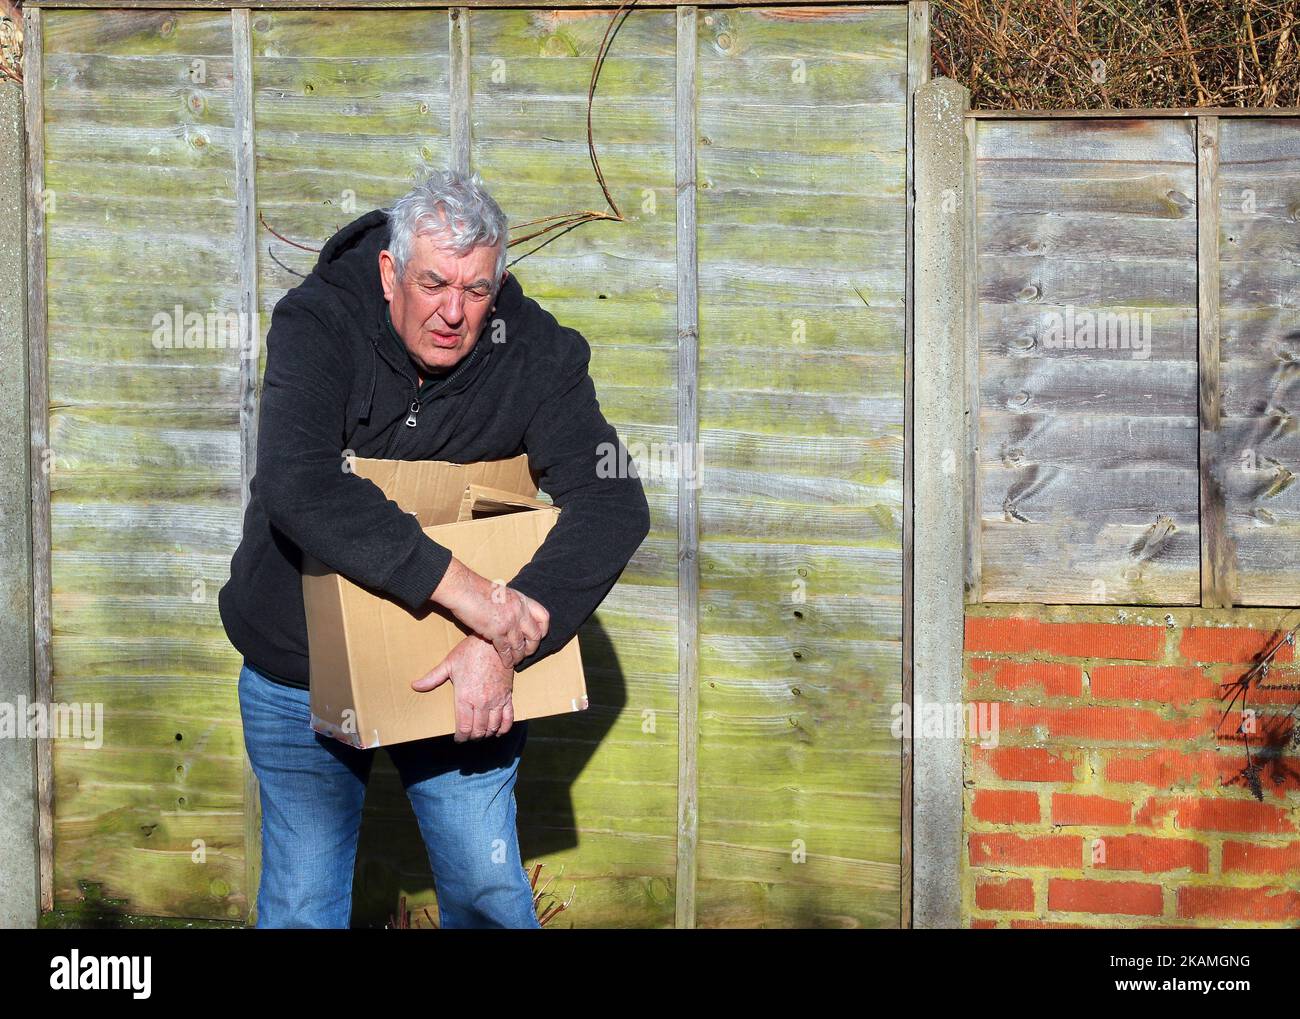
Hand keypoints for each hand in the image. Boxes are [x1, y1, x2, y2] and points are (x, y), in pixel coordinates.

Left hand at [412, 634, 514, 740]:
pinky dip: (503, 728)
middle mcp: (481, 702)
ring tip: (481, 733)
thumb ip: (432, 678)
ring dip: (486, 734)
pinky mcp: (507, 696)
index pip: (464, 727)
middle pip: (478, 730)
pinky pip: (508, 718)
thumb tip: (415, 686)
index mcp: (465, 697)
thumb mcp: (449, 664)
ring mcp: (496, 700)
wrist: (493, 642)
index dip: (461, 737)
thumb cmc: (470, 652)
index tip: (459, 738)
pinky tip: (498, 731)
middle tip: (469, 736)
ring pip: (492, 727)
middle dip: (472, 737)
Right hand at [431, 558, 549, 669]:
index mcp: (522, 600)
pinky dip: (507, 659)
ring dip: (518, 656)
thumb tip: (514, 616)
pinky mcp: (497, 631)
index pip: (544, 617)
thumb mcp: (503, 593)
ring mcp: (509, 622)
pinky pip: (506, 650)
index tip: (539, 636)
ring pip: (520, 645)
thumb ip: (512, 605)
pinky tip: (506, 663)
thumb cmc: (478, 590)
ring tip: (515, 661)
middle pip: (535, 635)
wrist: (464, 590)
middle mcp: (519, 611)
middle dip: (532, 647)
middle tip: (527, 652)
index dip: (543, 629)